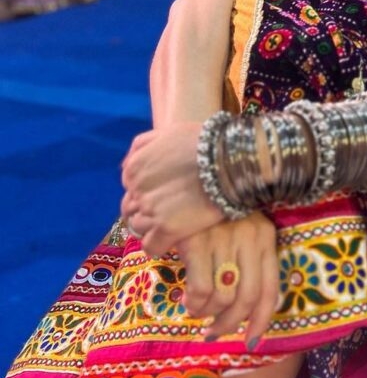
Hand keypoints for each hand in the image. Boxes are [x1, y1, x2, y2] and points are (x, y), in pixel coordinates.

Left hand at [121, 122, 223, 255]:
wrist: (230, 159)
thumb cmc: (202, 142)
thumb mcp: (167, 132)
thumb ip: (141, 145)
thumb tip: (125, 166)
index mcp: (134, 168)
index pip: (129, 187)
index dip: (147, 189)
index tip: (165, 189)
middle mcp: (137, 191)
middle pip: (130, 209)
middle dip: (145, 209)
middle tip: (169, 207)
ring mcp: (151, 211)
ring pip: (138, 227)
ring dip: (152, 226)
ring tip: (173, 220)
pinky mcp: (168, 229)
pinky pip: (151, 246)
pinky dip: (158, 244)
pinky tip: (172, 237)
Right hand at [177, 213, 279, 344]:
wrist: (186, 184)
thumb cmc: (212, 216)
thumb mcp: (239, 234)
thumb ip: (246, 264)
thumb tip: (243, 312)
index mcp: (265, 236)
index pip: (270, 289)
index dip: (262, 321)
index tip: (251, 340)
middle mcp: (249, 237)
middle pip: (247, 299)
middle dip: (230, 324)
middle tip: (214, 333)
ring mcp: (223, 238)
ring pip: (222, 297)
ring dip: (207, 313)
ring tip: (197, 309)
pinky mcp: (197, 241)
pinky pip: (200, 290)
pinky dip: (193, 304)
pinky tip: (186, 300)